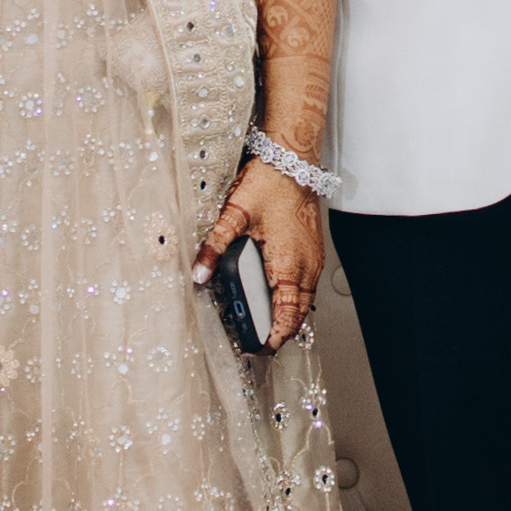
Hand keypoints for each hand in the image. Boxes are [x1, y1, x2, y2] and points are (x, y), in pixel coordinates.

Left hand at [194, 162, 326, 341]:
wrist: (292, 162)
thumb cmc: (270, 184)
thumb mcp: (234, 215)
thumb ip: (214, 246)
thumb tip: (198, 271)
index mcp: (289, 265)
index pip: (285, 317)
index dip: (271, 338)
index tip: (256, 348)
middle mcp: (306, 267)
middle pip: (297, 315)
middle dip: (279, 332)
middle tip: (257, 342)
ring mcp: (312, 259)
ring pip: (304, 302)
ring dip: (287, 316)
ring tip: (265, 324)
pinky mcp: (312, 251)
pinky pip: (306, 286)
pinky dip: (293, 299)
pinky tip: (277, 295)